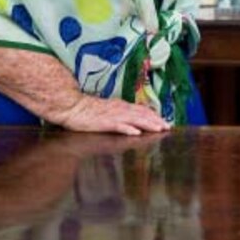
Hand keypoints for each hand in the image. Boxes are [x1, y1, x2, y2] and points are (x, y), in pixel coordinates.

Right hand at [51, 93, 170, 135]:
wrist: (71, 106)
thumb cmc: (88, 110)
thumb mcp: (108, 110)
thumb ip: (121, 113)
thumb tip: (133, 119)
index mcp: (121, 106)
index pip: (142, 110)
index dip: (154, 116)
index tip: (164, 122)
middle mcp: (120, 109)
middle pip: (142, 114)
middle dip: (156, 120)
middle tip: (168, 127)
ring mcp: (113, 115)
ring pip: (135, 119)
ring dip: (148, 124)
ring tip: (159, 129)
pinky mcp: (104, 122)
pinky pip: (118, 126)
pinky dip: (128, 129)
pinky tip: (136, 133)